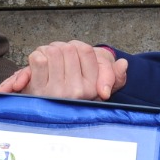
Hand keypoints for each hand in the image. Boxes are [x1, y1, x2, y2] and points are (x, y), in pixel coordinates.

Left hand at [0, 41, 126, 100]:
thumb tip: (123, 64)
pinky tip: (35, 69)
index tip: (71, 56)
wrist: (37, 112)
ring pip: (53, 51)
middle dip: (60, 48)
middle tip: (55, 59)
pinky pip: (39, 59)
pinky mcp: (38, 89)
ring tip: (46, 63)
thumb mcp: (93, 87)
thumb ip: (111, 74)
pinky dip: (35, 57)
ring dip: (46, 52)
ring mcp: (57, 90)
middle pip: (68, 48)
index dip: (75, 48)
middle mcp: (77, 90)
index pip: (86, 50)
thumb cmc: (64, 95)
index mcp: (92, 87)